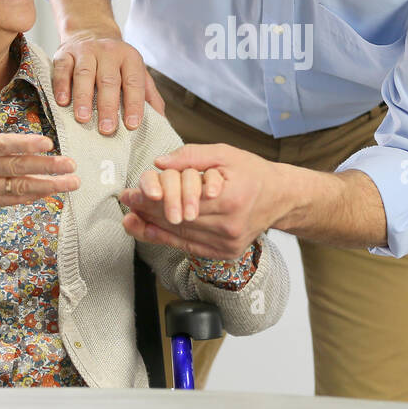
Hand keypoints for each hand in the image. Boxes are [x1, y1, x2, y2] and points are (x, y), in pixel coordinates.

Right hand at [0, 70, 79, 218]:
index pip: (0, 146)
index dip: (24, 145)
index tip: (46, 143)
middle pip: (16, 167)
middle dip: (46, 166)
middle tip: (71, 164)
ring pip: (20, 187)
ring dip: (48, 185)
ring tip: (72, 182)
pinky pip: (13, 199)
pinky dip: (34, 195)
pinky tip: (53, 191)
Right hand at [51, 31, 164, 134]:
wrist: (90, 31)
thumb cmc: (115, 61)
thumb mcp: (137, 71)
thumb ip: (149, 95)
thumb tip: (161, 120)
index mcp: (129, 58)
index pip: (134, 82)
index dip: (134, 104)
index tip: (132, 125)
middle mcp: (108, 52)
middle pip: (108, 80)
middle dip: (108, 106)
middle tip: (107, 129)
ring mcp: (85, 51)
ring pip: (84, 75)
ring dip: (83, 98)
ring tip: (83, 118)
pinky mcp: (65, 53)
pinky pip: (62, 69)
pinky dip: (61, 86)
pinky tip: (63, 102)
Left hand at [119, 144, 287, 259]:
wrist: (280, 198)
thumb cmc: (253, 173)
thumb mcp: (225, 153)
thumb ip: (192, 156)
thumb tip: (160, 163)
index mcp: (232, 199)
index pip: (182, 200)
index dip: (153, 196)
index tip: (133, 190)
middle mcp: (229, 226)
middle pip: (177, 220)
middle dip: (148, 209)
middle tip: (127, 199)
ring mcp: (228, 245)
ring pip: (180, 236)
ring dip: (152, 225)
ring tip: (132, 214)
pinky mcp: (225, 254)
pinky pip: (189, 247)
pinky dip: (166, 239)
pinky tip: (149, 229)